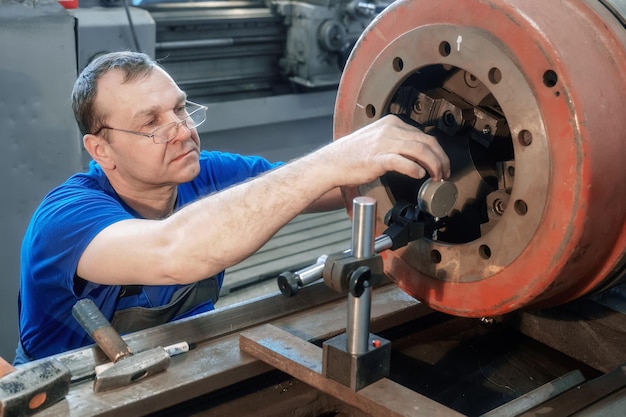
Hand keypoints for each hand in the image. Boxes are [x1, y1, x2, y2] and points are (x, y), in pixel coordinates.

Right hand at [318, 114, 450, 186]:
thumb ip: (396, 143)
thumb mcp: (378, 140)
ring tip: (436, 177)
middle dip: (441, 159)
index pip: (423, 135)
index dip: (437, 151)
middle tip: (444, 173)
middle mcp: (390, 129)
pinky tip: (418, 175)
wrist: (331, 163)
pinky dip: (414, 169)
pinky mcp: (377, 158)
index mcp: (391, 123)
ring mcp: (383, 143)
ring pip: (420, 150)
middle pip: (426, 141)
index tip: (441, 164)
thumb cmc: (351, 155)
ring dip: (433, 165)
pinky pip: (402, 161)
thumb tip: (416, 154)